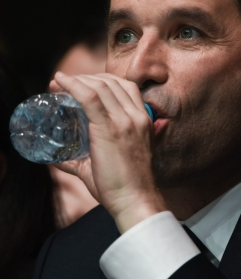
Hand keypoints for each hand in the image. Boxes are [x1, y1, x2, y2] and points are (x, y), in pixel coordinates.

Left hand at [49, 72, 165, 231]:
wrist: (135, 201)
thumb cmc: (123, 188)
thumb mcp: (110, 164)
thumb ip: (84, 159)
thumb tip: (59, 160)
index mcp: (143, 121)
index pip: (125, 87)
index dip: (101, 80)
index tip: (81, 84)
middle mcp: (137, 116)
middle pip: (111, 82)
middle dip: (86, 78)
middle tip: (64, 84)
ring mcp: (126, 121)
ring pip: (100, 86)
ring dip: (77, 80)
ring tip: (59, 84)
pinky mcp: (111, 129)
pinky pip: (90, 98)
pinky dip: (73, 86)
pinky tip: (60, 82)